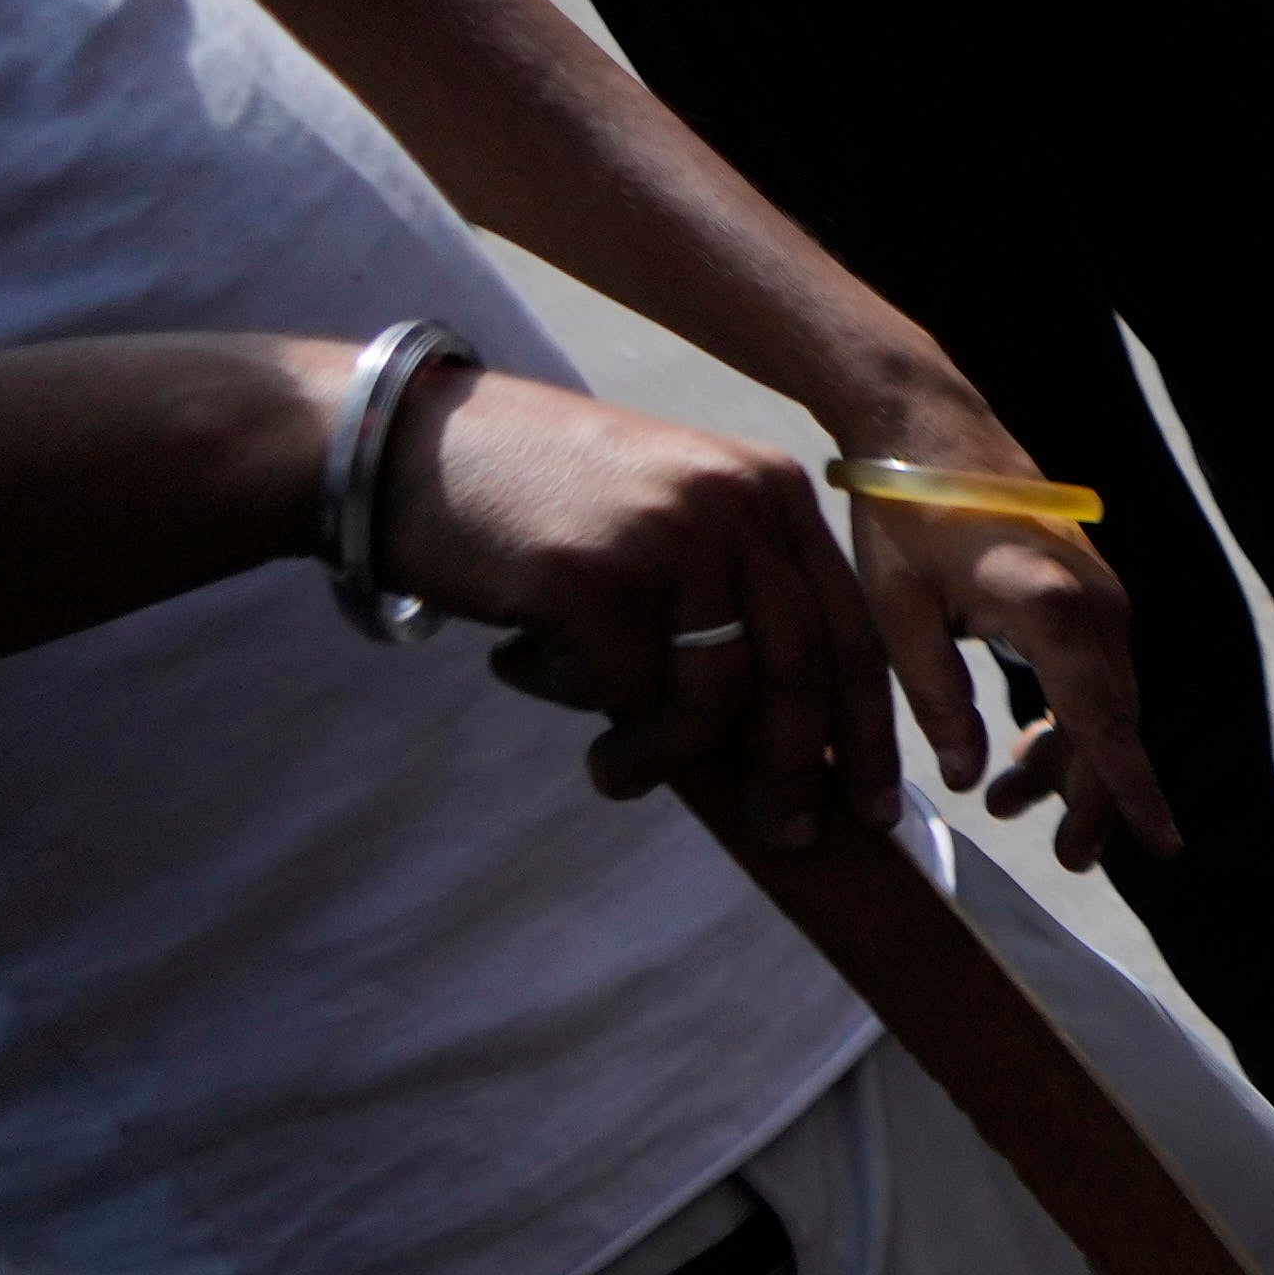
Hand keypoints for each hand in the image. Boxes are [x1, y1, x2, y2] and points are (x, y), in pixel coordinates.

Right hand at [363, 368, 906, 848]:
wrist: (395, 446)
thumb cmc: (533, 498)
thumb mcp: (665, 518)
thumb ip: (734, 596)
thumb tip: (798, 736)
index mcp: (768, 489)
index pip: (848, 628)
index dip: (868, 726)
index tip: (878, 801)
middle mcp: (732, 502)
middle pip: (797, 672)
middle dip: (792, 768)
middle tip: (783, 829)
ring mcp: (663, 535)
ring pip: (708, 697)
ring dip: (659, 753)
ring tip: (613, 766)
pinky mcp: (591, 578)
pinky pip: (617, 691)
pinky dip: (572, 698)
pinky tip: (524, 658)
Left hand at [828, 395, 1175, 868]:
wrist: (927, 425)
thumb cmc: (903, 514)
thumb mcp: (897, 612)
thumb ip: (936, 700)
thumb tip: (969, 779)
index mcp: (1051, 613)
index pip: (1104, 723)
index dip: (1130, 791)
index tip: (1164, 844)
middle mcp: (1098, 608)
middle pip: (1115, 727)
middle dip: (1093, 796)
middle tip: (1069, 859)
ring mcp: (1103, 600)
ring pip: (1106, 706)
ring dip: (1068, 760)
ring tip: (1009, 806)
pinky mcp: (1092, 596)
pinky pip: (1096, 677)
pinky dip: (1069, 720)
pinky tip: (1024, 747)